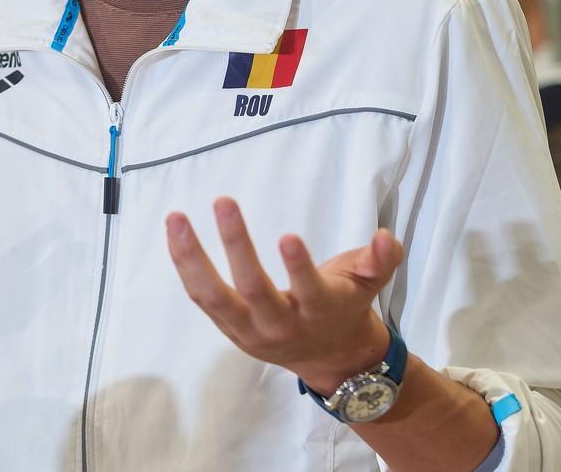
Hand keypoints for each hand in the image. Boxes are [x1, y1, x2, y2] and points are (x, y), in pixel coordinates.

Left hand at [166, 197, 401, 393]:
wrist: (330, 359)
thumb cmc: (344, 307)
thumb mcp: (368, 284)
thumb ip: (380, 261)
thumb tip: (387, 237)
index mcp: (319, 312)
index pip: (309, 291)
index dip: (299, 268)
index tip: (287, 236)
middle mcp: (281, 325)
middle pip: (253, 290)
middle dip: (237, 246)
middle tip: (224, 201)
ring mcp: (249, 330)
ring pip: (213, 297)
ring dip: (192, 257)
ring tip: (177, 217)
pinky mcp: (227, 328)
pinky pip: (200, 296)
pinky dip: (184, 265)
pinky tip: (173, 231)